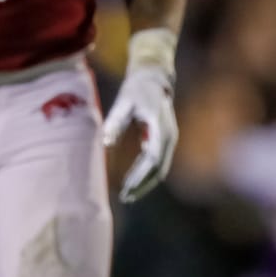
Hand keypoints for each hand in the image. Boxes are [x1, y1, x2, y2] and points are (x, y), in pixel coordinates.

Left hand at [102, 66, 177, 202]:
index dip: (140, 175)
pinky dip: (148, 174)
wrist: (154, 79)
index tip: (126, 188)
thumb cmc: (136, 90)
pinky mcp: (165, 140)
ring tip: (129, 194)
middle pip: (159, 167)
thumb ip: (115, 122)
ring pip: (161, 167)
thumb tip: (106, 144)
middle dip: (143, 184)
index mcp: (160, 126)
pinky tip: (135, 182)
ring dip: (147, 182)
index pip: (153, 158)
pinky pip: (159, 162)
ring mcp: (169, 138)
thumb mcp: (124, 103)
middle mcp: (169, 135)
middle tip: (125, 197)